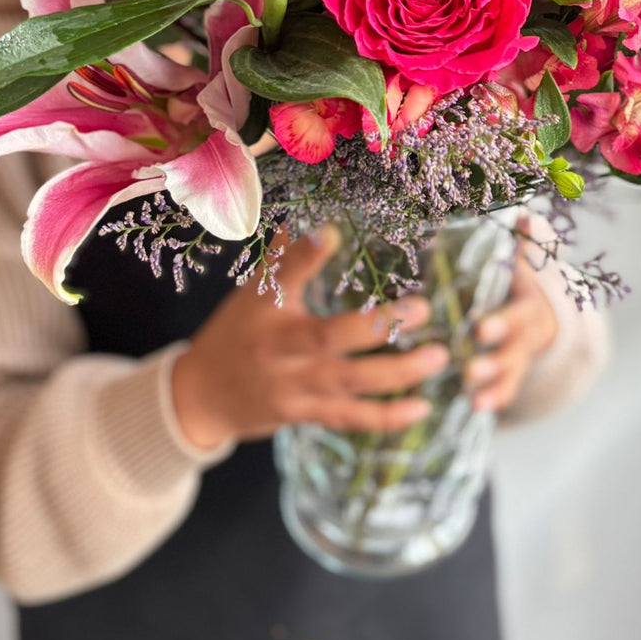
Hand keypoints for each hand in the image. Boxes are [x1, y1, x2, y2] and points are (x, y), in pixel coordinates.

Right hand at [171, 227, 448, 450]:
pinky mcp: (305, 414)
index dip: (305, 257)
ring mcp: (293, 388)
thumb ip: (284, 260)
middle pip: (329, 339)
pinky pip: (349, 417)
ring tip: (439, 356)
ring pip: (349, 383)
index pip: (283, 278)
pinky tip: (420, 409)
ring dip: (398, 374)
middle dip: (379, 327)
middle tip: (424, 308)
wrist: (201, 399)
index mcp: (264, 312)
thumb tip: (318, 221)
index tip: (332, 233)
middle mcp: (279, 351)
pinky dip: (385, 416)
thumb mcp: (251, 294)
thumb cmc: (233, 334)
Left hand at [465, 238, 557, 413]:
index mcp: (526, 306)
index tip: (478, 330)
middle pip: (514, 351)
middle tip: (469, 369)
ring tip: (471, 395)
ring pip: (509, 375)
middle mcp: (525, 336)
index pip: (517, 315)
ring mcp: (518, 360)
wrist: (540, 317)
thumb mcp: (522, 263)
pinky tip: (476, 409)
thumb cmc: (516, 285)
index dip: (500, 323)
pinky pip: (504, 392)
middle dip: (494, 361)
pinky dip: (493, 401)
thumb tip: (524, 212)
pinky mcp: (507, 378)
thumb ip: (522, 242)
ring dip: (491, 386)